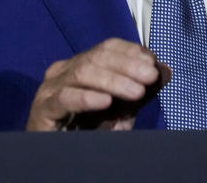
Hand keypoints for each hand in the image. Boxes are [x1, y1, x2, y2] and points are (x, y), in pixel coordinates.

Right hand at [26, 38, 170, 130]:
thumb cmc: (88, 132)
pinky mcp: (42, 109)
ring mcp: (50, 88)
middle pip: (97, 56)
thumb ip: (137, 92)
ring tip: (136, 92)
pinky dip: (86, 97)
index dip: (131, 51)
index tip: (152, 61)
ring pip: (83, 73)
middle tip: (149, 76)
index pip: (107, 47)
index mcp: (81, 66)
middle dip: (127, 65)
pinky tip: (105, 102)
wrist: (59, 159)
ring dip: (114, 81)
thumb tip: (165, 71)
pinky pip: (64, 98)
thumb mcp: (119, 112)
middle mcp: (63, 71)